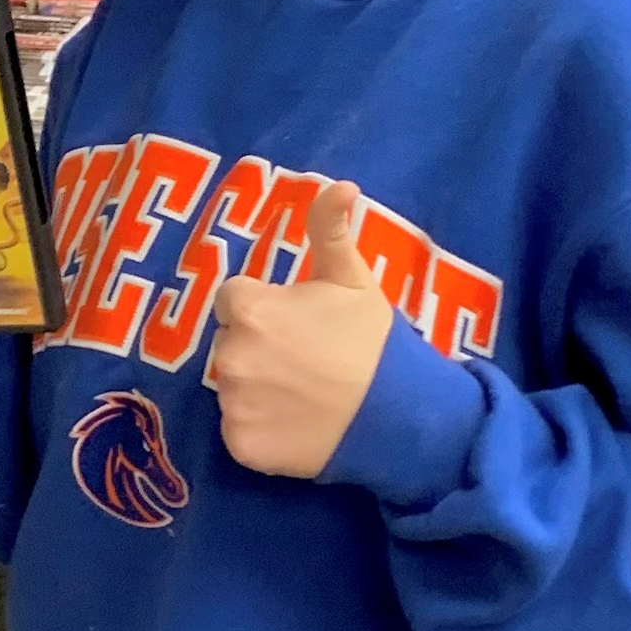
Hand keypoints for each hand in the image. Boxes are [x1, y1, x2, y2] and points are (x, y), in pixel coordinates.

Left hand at [211, 181, 393, 478]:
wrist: (400, 415)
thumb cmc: (373, 341)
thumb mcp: (353, 277)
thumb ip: (330, 228)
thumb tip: (340, 184)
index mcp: (250, 308)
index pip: (234, 300)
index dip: (264, 308)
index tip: (296, 324)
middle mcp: (230, 355)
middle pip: (230, 343)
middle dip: (258, 346)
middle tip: (303, 361)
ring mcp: (233, 404)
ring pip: (233, 388)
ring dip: (256, 388)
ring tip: (302, 394)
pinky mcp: (241, 446)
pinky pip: (238, 430)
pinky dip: (259, 429)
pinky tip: (295, 424)